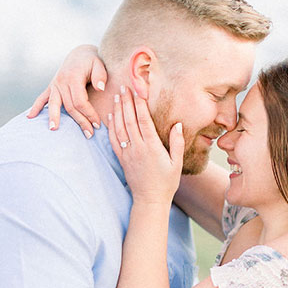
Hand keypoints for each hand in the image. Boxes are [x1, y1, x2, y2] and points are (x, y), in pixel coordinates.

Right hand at [26, 44, 107, 135]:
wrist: (80, 54)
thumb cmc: (92, 62)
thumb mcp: (99, 64)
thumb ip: (100, 76)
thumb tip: (100, 88)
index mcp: (74, 77)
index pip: (80, 101)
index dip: (89, 114)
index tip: (98, 124)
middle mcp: (62, 81)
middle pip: (69, 106)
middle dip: (80, 121)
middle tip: (89, 134)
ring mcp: (55, 85)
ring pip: (54, 104)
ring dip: (54, 117)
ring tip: (54, 129)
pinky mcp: (51, 87)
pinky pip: (42, 98)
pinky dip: (36, 107)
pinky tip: (30, 117)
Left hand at [108, 88, 183, 204]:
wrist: (149, 200)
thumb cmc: (166, 182)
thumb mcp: (177, 163)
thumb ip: (177, 143)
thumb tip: (177, 124)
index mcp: (152, 147)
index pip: (143, 120)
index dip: (139, 104)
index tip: (138, 90)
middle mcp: (137, 148)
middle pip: (129, 120)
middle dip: (127, 102)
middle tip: (124, 87)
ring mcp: (127, 153)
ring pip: (119, 127)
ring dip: (118, 110)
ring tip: (117, 96)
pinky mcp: (121, 158)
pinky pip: (114, 139)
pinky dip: (111, 126)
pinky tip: (111, 116)